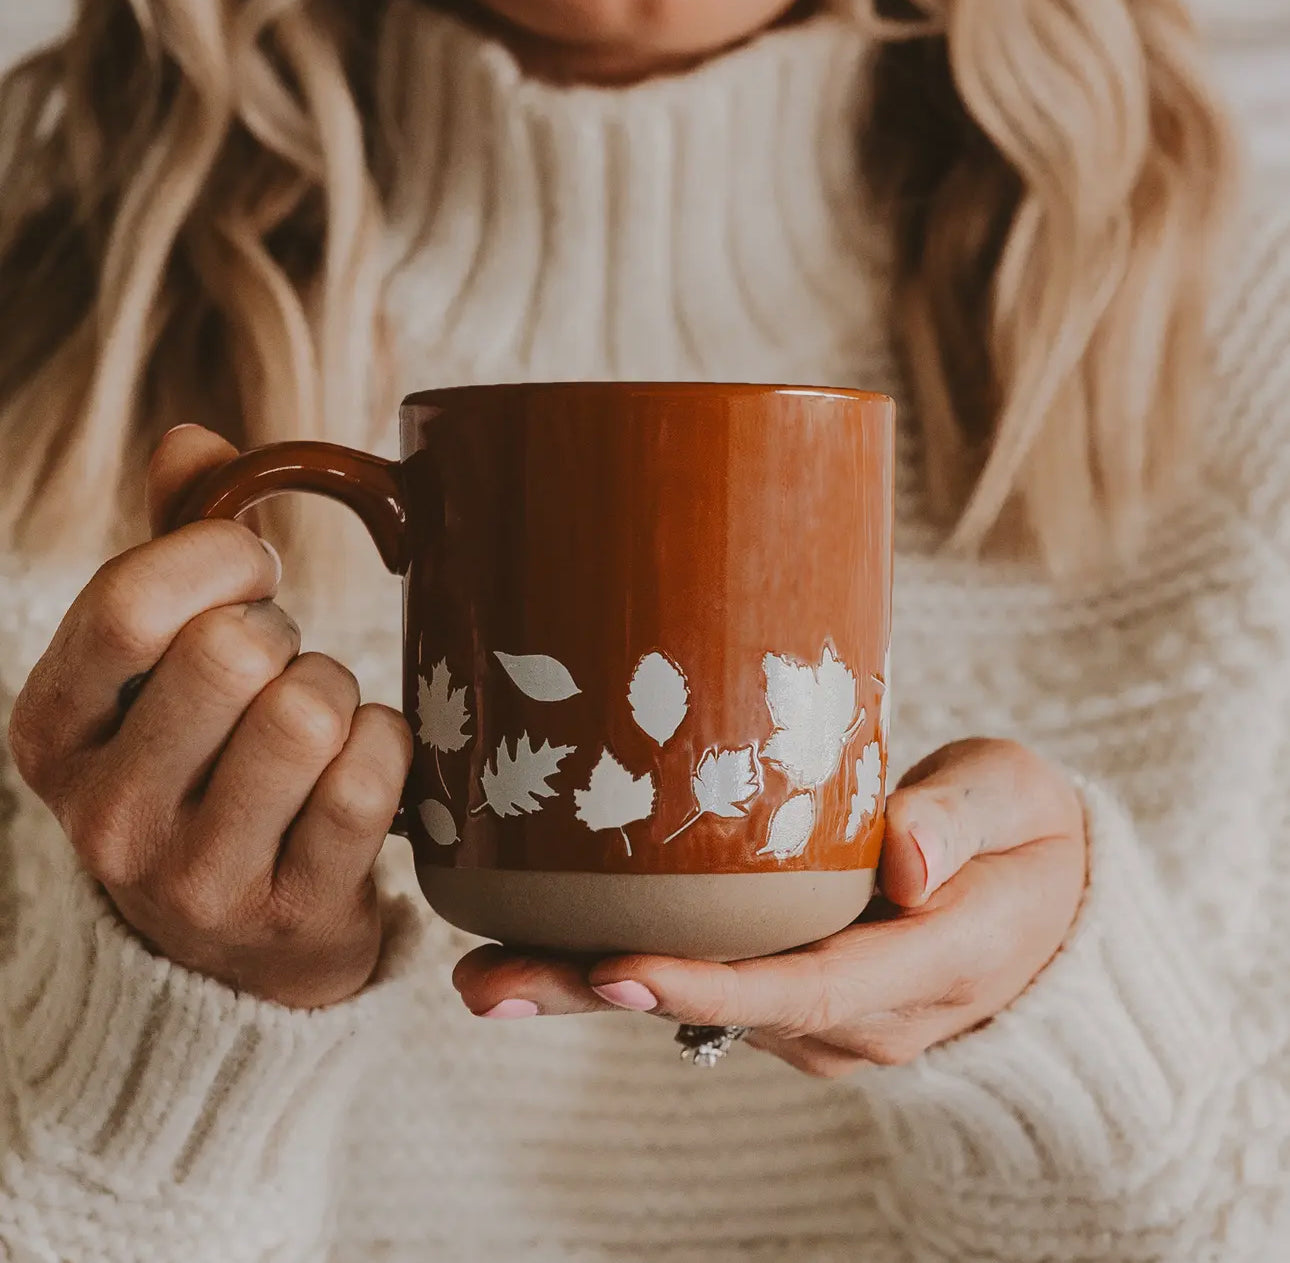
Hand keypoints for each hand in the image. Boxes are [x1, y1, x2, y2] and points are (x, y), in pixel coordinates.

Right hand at [8, 426, 412, 1008]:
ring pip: (309, 713)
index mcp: (55, 731)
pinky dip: (388, 745)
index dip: (219, 558)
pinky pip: (370, 780)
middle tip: (284, 664)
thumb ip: (169, 553)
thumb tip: (195, 439)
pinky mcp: (293, 913)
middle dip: (285, 634)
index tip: (254, 568)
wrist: (231, 947)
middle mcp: (108, 814)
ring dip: (339, 693)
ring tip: (319, 720)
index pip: (130, 605)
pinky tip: (364, 761)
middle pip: (232, 653)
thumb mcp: (153, 670)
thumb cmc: (201, 767)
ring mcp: (199, 878)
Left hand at [452, 739, 1086, 1075]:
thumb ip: (967, 819)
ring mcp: (826, 1018)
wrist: (1050, 904)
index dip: (707, 983)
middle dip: (600, 994)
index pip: (806, 987)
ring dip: (595, 984)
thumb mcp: (1022, 801)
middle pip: (722, 1008)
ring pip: (701, 1004)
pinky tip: (551, 941)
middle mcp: (863, 1015)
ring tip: (485, 965)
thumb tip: (908, 856)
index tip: (613, 966)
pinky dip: (630, 967)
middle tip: (488, 984)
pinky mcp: (798, 998)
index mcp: (926, 965)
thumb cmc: (1030, 838)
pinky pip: (709, 987)